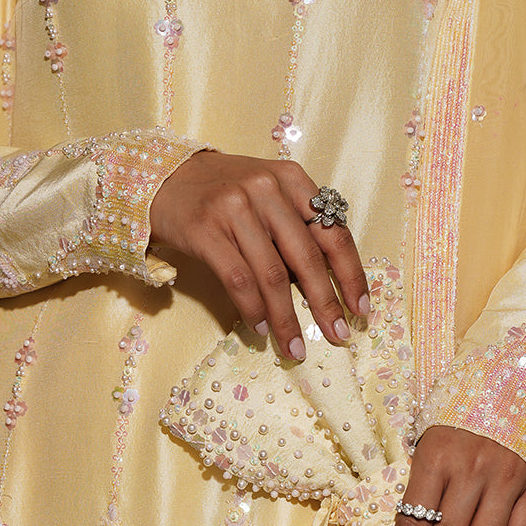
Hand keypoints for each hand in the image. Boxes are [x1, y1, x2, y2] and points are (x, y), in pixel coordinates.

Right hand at [148, 151, 368, 356]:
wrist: (165, 179)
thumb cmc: (224, 194)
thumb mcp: (267, 195)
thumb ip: (295, 228)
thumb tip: (325, 285)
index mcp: (291, 179)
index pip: (333, 232)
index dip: (351, 274)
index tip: (360, 308)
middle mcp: (266, 189)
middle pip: (307, 257)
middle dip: (326, 303)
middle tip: (338, 334)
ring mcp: (234, 208)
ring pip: (272, 275)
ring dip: (286, 318)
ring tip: (295, 346)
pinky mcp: (205, 229)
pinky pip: (238, 279)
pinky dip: (253, 308)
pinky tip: (261, 327)